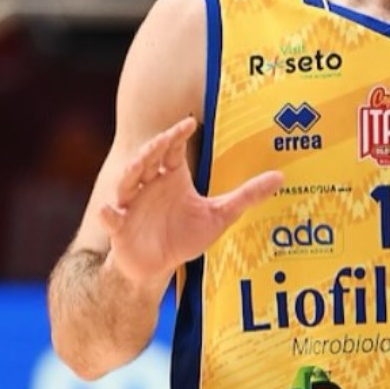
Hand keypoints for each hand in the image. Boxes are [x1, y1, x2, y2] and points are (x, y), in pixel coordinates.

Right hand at [99, 117, 282, 286]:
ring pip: (127, 181)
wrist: (159, 265)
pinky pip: (110, 218)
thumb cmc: (184, 235)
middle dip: (155, 146)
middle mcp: (149, 184)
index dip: (176, 135)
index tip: (188, 123)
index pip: (171, 148)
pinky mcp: (120, 228)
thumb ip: (247, 195)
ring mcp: (131, 205)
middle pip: (147, 158)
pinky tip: (109, 211)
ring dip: (132, 170)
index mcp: (171, 176)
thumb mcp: (220, 215)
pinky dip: (108, 213)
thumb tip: (280, 177)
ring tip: (142, 161)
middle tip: (167, 136)